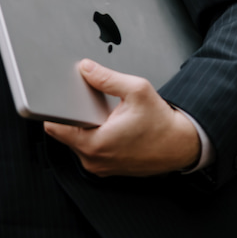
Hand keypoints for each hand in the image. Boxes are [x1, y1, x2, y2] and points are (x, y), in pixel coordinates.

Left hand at [42, 59, 200, 176]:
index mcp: (96, 144)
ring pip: (77, 142)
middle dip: (75, 116)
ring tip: (106, 118)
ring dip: (86, 128)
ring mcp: (100, 167)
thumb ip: (106, 78)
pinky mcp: (106, 169)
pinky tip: (111, 128)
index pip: (54, 128)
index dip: (55, 110)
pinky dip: (95, 138)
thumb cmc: (162, 123)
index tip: (58, 100)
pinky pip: (90, 150)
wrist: (181, 145)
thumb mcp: (136, 90)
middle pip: (65, 133)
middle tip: (93, 106)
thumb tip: (85, 68)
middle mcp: (94, 160)